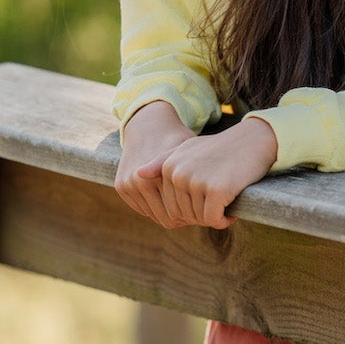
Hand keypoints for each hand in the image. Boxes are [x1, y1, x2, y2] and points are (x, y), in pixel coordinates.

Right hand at [116, 100, 196, 227]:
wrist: (148, 125)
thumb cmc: (177, 139)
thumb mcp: (190, 155)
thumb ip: (202, 178)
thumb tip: (224, 208)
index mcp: (157, 176)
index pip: (177, 214)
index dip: (193, 217)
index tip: (205, 214)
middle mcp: (138, 182)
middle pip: (165, 218)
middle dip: (181, 219)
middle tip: (197, 215)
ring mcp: (126, 184)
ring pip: (153, 215)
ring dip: (168, 214)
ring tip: (184, 207)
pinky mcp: (120, 186)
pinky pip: (142, 208)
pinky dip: (154, 208)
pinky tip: (169, 201)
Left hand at [142, 117, 278, 228]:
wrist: (252, 141)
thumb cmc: (220, 149)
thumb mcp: (188, 150)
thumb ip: (162, 162)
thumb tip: (138, 174)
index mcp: (168, 166)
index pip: (171, 207)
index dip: (191, 209)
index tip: (207, 198)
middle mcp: (178, 173)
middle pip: (184, 214)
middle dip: (203, 215)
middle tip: (220, 203)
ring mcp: (196, 181)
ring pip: (199, 218)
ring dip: (215, 218)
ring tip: (226, 202)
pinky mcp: (216, 189)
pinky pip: (214, 219)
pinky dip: (224, 220)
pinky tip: (233, 211)